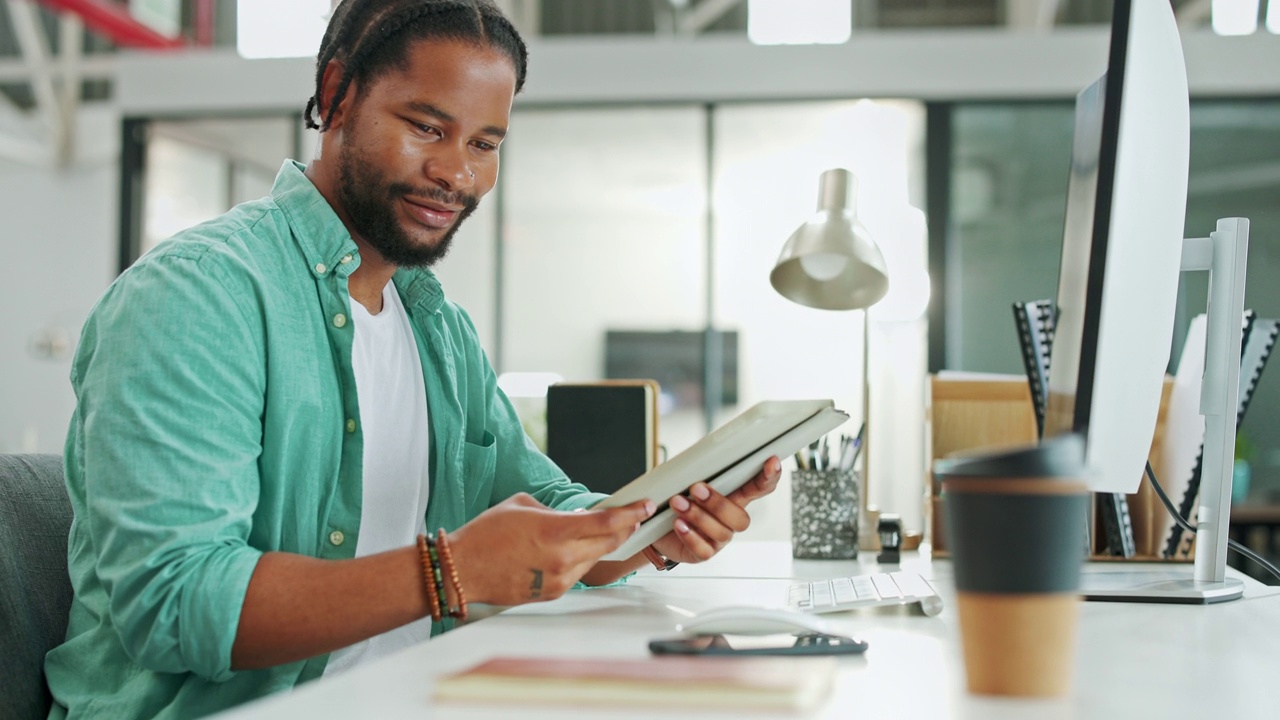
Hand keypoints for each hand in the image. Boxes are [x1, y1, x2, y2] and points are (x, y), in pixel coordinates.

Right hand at [447, 493, 654, 605]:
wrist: (462, 569)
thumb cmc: (485, 534)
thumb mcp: (523, 506)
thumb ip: (556, 510)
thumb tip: (576, 517)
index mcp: (556, 531)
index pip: (607, 523)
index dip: (631, 514)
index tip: (645, 506)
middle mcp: (563, 557)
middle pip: (609, 542)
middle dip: (625, 528)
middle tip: (632, 517)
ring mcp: (560, 579)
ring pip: (594, 558)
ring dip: (601, 544)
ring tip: (597, 531)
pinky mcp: (553, 592)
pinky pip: (577, 572)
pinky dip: (579, 559)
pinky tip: (569, 550)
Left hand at [650, 455, 781, 563]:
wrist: (655, 528)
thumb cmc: (675, 500)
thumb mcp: (684, 480)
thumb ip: (694, 470)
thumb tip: (694, 460)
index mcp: (732, 497)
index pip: (758, 487)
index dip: (769, 477)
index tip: (771, 461)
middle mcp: (729, 520)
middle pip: (741, 518)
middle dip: (719, 503)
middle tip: (696, 488)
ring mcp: (718, 539)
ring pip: (722, 533)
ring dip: (698, 516)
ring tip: (678, 503)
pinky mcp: (702, 553)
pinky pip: (703, 550)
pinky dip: (690, 536)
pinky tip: (679, 524)